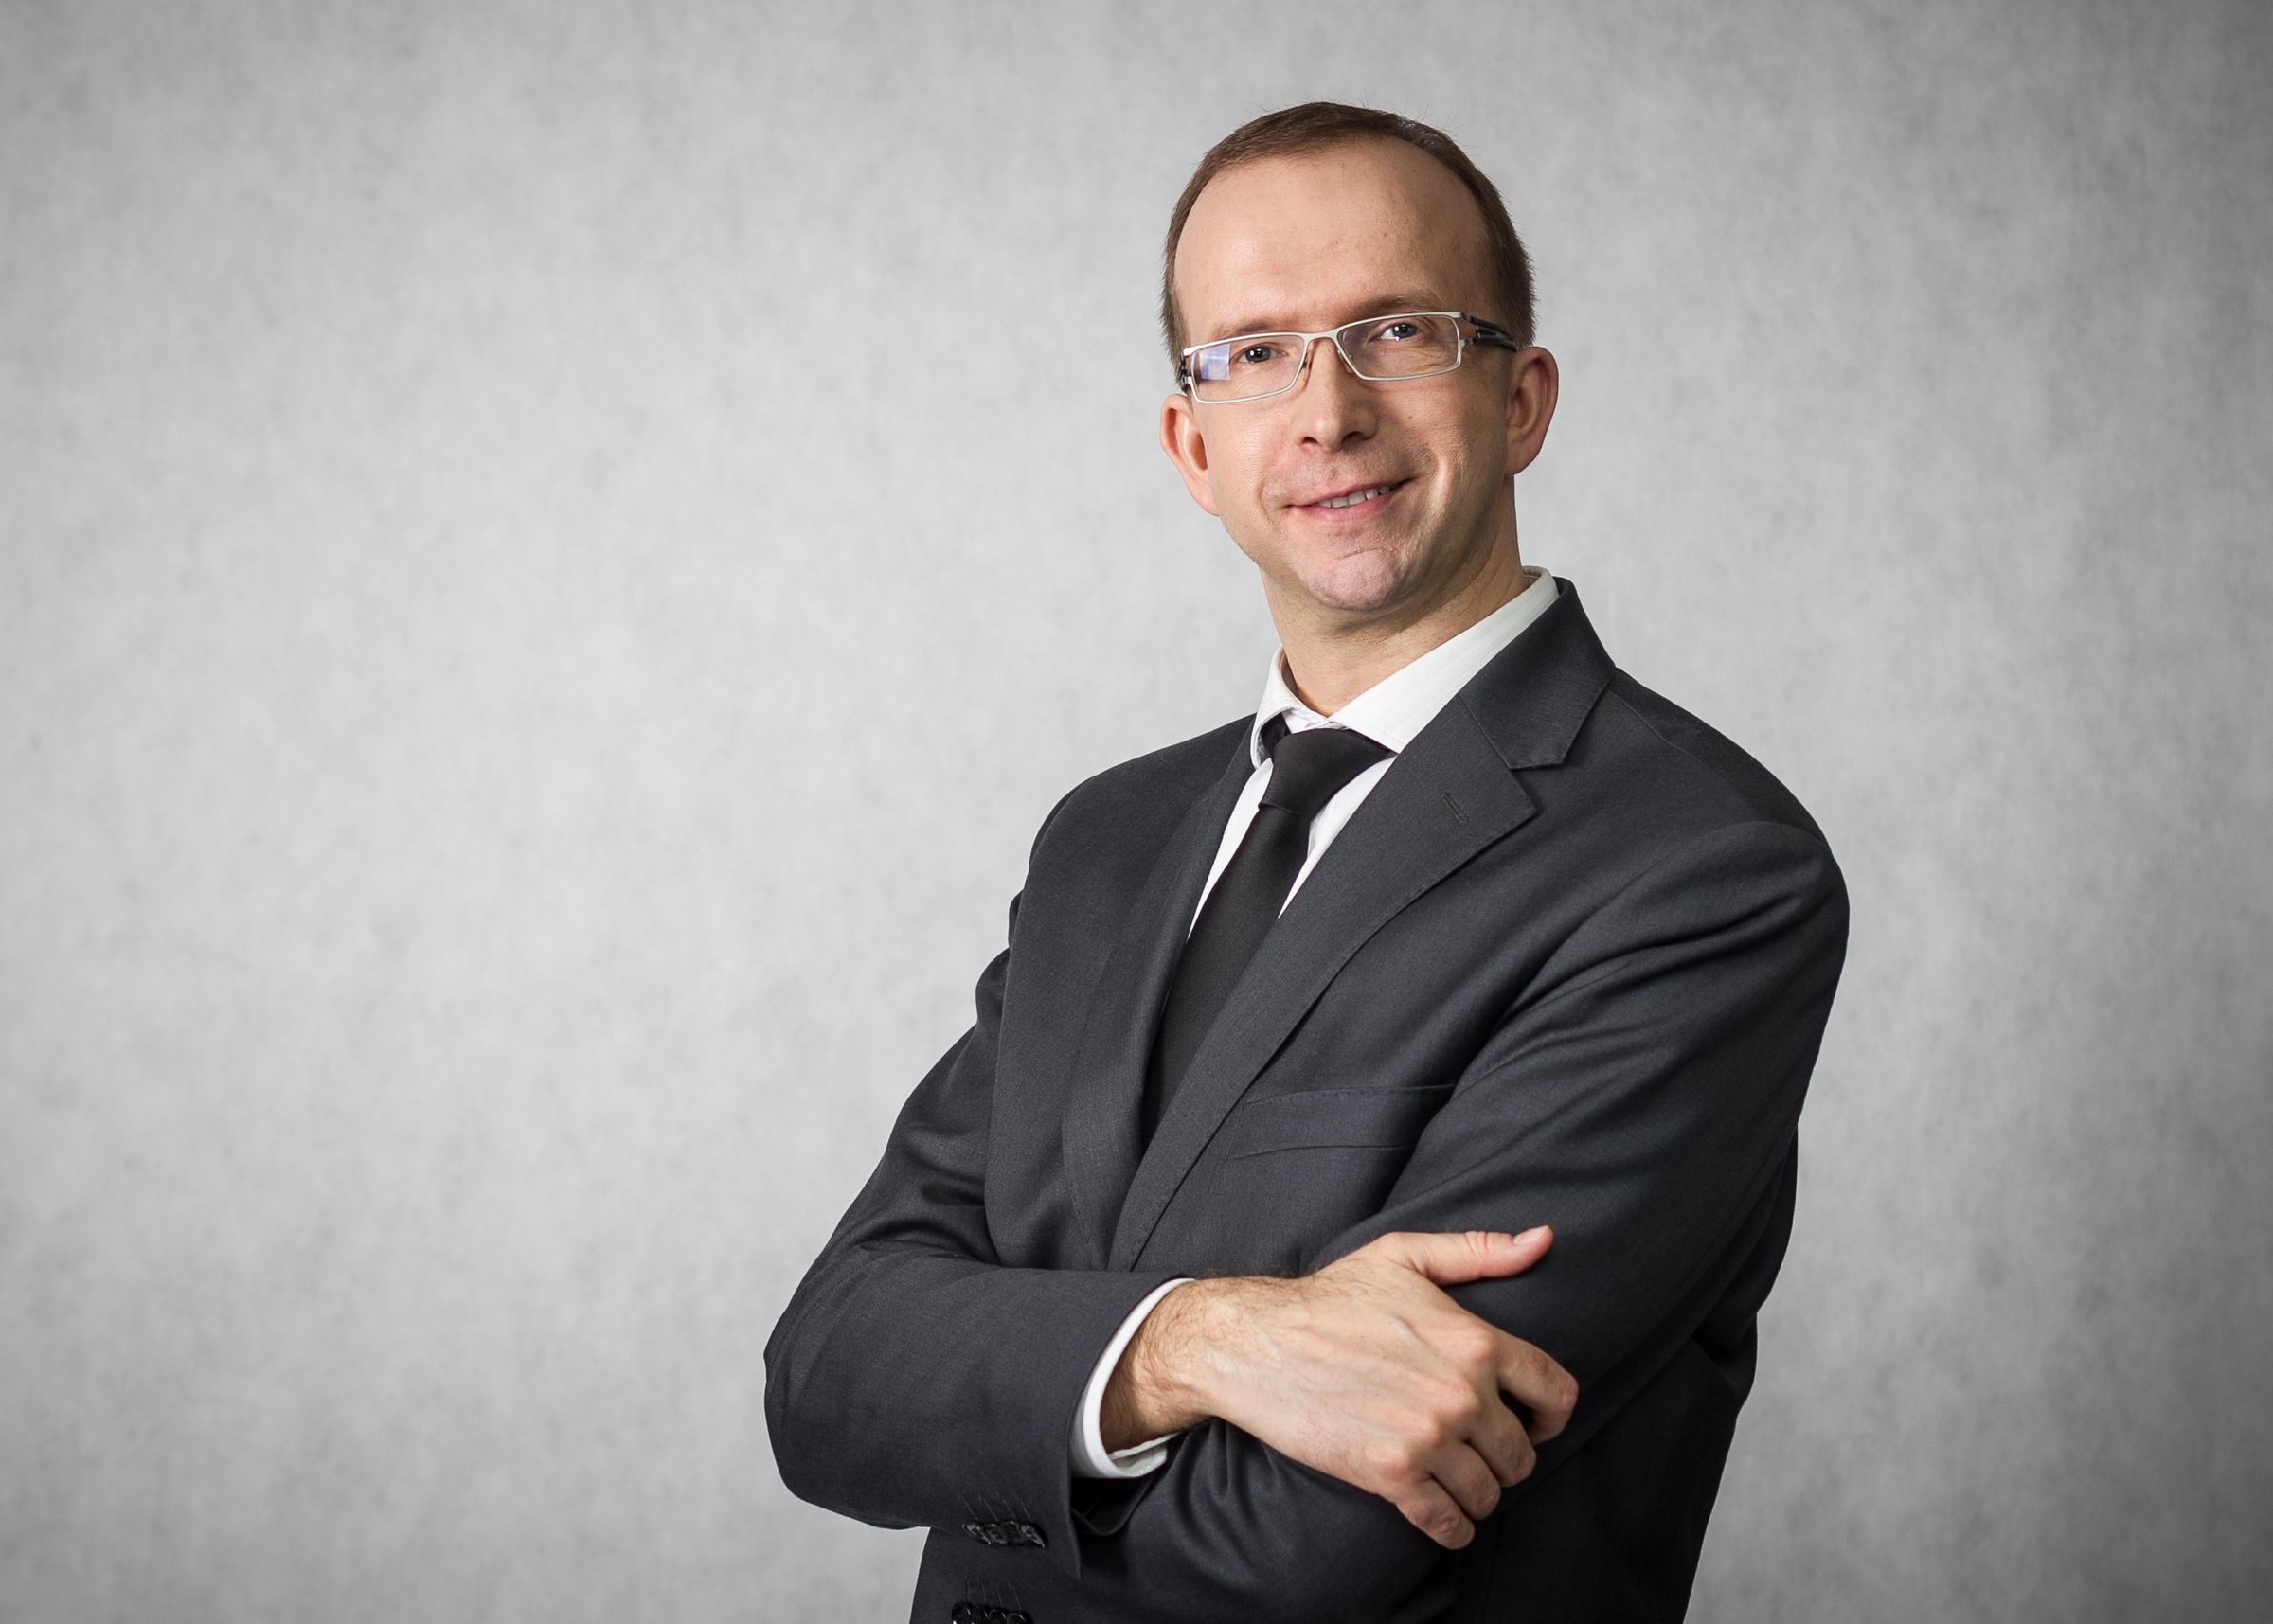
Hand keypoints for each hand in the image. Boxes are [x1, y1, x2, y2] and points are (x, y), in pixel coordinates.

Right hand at [1108, 1227, 1577, 1548]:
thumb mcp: (1404, 1256)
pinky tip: (1446, 1517)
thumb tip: (1543, 1239)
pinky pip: (1448, 1522)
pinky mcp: (1390, 1475)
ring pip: (1489, 1492)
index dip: (1553, 1414)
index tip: (1536, 1422)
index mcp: (1473, 1339)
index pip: (1554, 1392)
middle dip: (1507, 1456)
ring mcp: (1428, 1438)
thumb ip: (1480, 1251)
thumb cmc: (1330, 1297)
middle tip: (1483, 1452)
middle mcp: (1461, 1392)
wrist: (1258, 1342)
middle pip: (1523, 1452)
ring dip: (1480, 1493)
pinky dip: (1454, 1529)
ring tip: (1461, 1481)